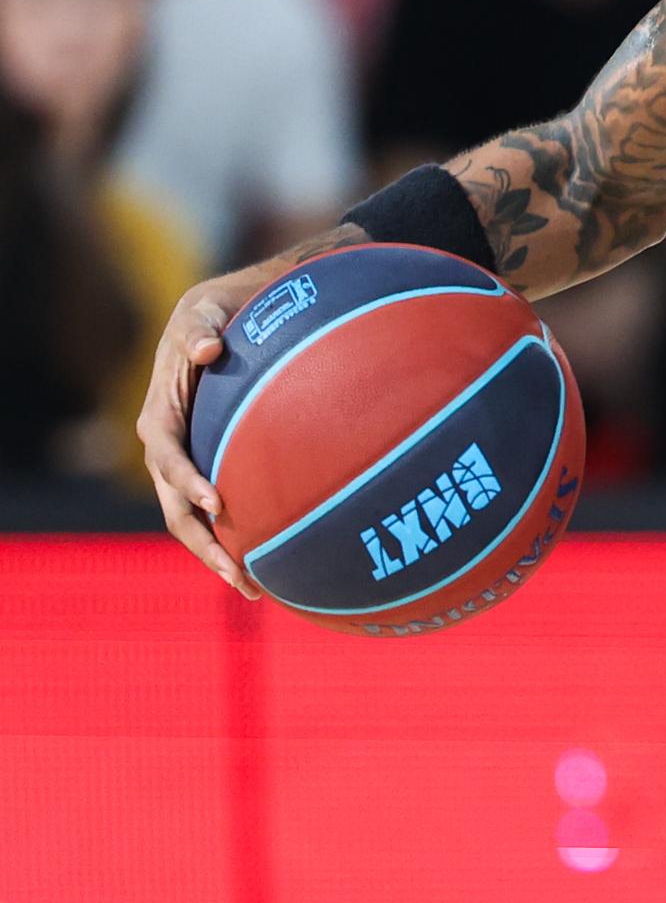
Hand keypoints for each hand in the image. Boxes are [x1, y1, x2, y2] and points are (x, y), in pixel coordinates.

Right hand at [136, 260, 287, 595]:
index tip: (217, 502)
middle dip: (204, 545)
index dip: (187, 481)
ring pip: (192, 524)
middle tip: (238, 574)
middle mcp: (166, 451)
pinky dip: (236, 542)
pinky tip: (271, 568)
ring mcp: (186, 468)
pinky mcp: (208, 475)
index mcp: (159, 418)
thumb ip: (200, 329)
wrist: (215, 328)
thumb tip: (207, 350)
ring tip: (254, 589)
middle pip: (175, 509)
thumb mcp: (201, 313)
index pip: (167, 457)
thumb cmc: (210, 318)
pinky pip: (216, 517)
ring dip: (218, 558)